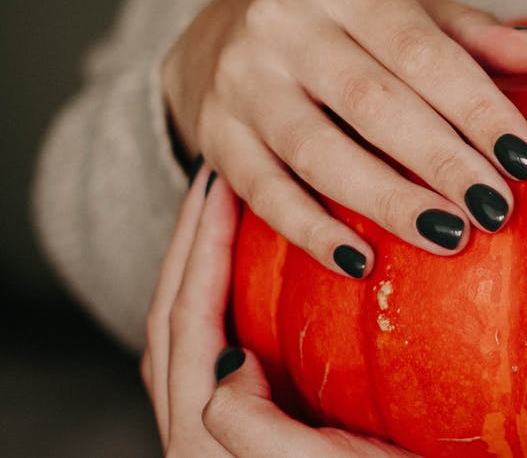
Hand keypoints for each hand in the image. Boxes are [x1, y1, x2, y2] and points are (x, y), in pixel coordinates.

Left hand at [142, 167, 417, 455]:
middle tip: (218, 183)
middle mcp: (202, 436)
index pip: (186, 326)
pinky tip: (264, 272)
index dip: (197, 252)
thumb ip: (252, 430)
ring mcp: (227, 432)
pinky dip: (229, 300)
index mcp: (203, 442)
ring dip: (203, 270)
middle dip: (189, 248)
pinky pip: (222, 349)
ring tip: (231, 215)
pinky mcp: (259, 426)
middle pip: (175, 322)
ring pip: (194, 335)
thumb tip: (229, 360)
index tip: (221, 186)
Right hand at [162, 0, 526, 277]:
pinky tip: (360, 261)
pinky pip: (264, 191)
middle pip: (373, 103)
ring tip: (447, 236)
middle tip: (495, 209)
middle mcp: (285, 24)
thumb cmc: (346, 27)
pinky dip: (312, 231)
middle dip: (442, 161)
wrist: (224, 28)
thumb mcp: (406, 10)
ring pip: (319, 152)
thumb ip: (468, 33)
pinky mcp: (216, 134)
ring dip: (388, 201)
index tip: (524, 159)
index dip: (477, 108)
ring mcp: (242, 80)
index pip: (423, 51)